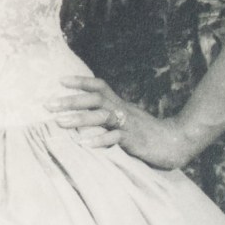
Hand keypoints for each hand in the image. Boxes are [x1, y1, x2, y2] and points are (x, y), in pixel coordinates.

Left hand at [45, 75, 194, 169]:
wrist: (177, 142)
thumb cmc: (149, 133)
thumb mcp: (127, 119)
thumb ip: (110, 116)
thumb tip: (88, 116)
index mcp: (119, 104)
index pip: (99, 86)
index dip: (81, 81)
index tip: (60, 80)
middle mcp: (122, 110)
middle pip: (94, 99)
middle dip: (70, 101)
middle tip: (47, 104)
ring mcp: (128, 125)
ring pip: (102, 117)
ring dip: (79, 119)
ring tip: (59, 123)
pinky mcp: (135, 140)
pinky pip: (116, 138)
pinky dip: (100, 140)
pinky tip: (85, 144)